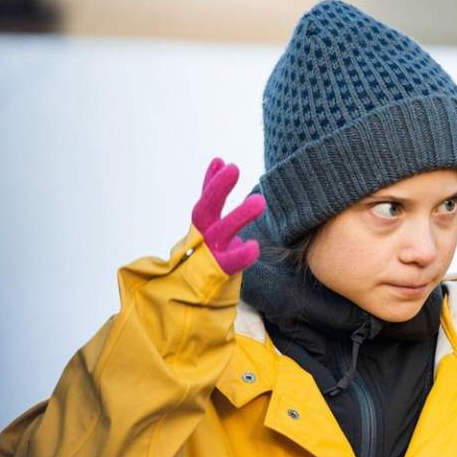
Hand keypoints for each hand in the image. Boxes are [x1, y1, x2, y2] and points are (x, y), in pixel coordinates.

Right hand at [191, 157, 265, 274]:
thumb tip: (220, 163)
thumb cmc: (210, 257)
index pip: (205, 201)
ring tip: (260, 201)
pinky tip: (253, 247)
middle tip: (234, 168)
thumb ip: (215, 199)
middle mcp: (203, 238)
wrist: (196, 296)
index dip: (211, 180)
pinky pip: (231, 262)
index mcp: (203, 227)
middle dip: (217, 189)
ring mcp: (210, 255)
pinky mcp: (220, 273)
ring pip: (220, 232)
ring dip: (239, 215)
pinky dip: (241, 254)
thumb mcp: (212, 226)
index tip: (221, 160)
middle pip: (204, 211)